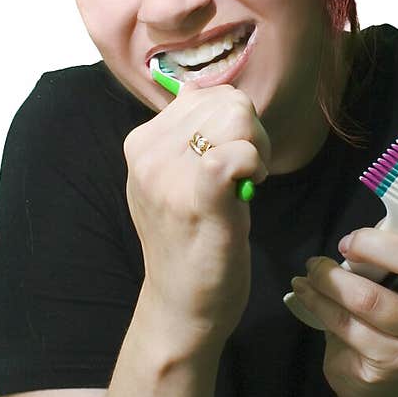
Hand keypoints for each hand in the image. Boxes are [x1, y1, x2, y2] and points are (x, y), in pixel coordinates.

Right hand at [124, 83, 270, 340]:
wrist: (182, 305)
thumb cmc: (189, 243)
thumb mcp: (173, 181)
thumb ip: (184, 137)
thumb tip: (202, 91)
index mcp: (140, 143)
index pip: (205, 96)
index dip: (233, 124)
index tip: (230, 163)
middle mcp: (147, 153)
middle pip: (228, 101)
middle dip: (251, 133)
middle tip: (244, 175)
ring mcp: (168, 173)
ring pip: (238, 117)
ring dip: (256, 149)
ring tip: (244, 184)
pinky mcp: (198, 195)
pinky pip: (241, 150)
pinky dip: (256, 165)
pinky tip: (248, 191)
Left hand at [290, 208, 397, 396]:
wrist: (376, 367)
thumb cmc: (387, 298)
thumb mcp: (397, 264)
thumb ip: (396, 240)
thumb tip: (367, 231)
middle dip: (372, 245)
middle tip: (345, 243)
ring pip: (372, 300)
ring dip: (330, 280)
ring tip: (312, 271)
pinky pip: (350, 327)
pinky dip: (320, 304)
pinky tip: (306, 293)